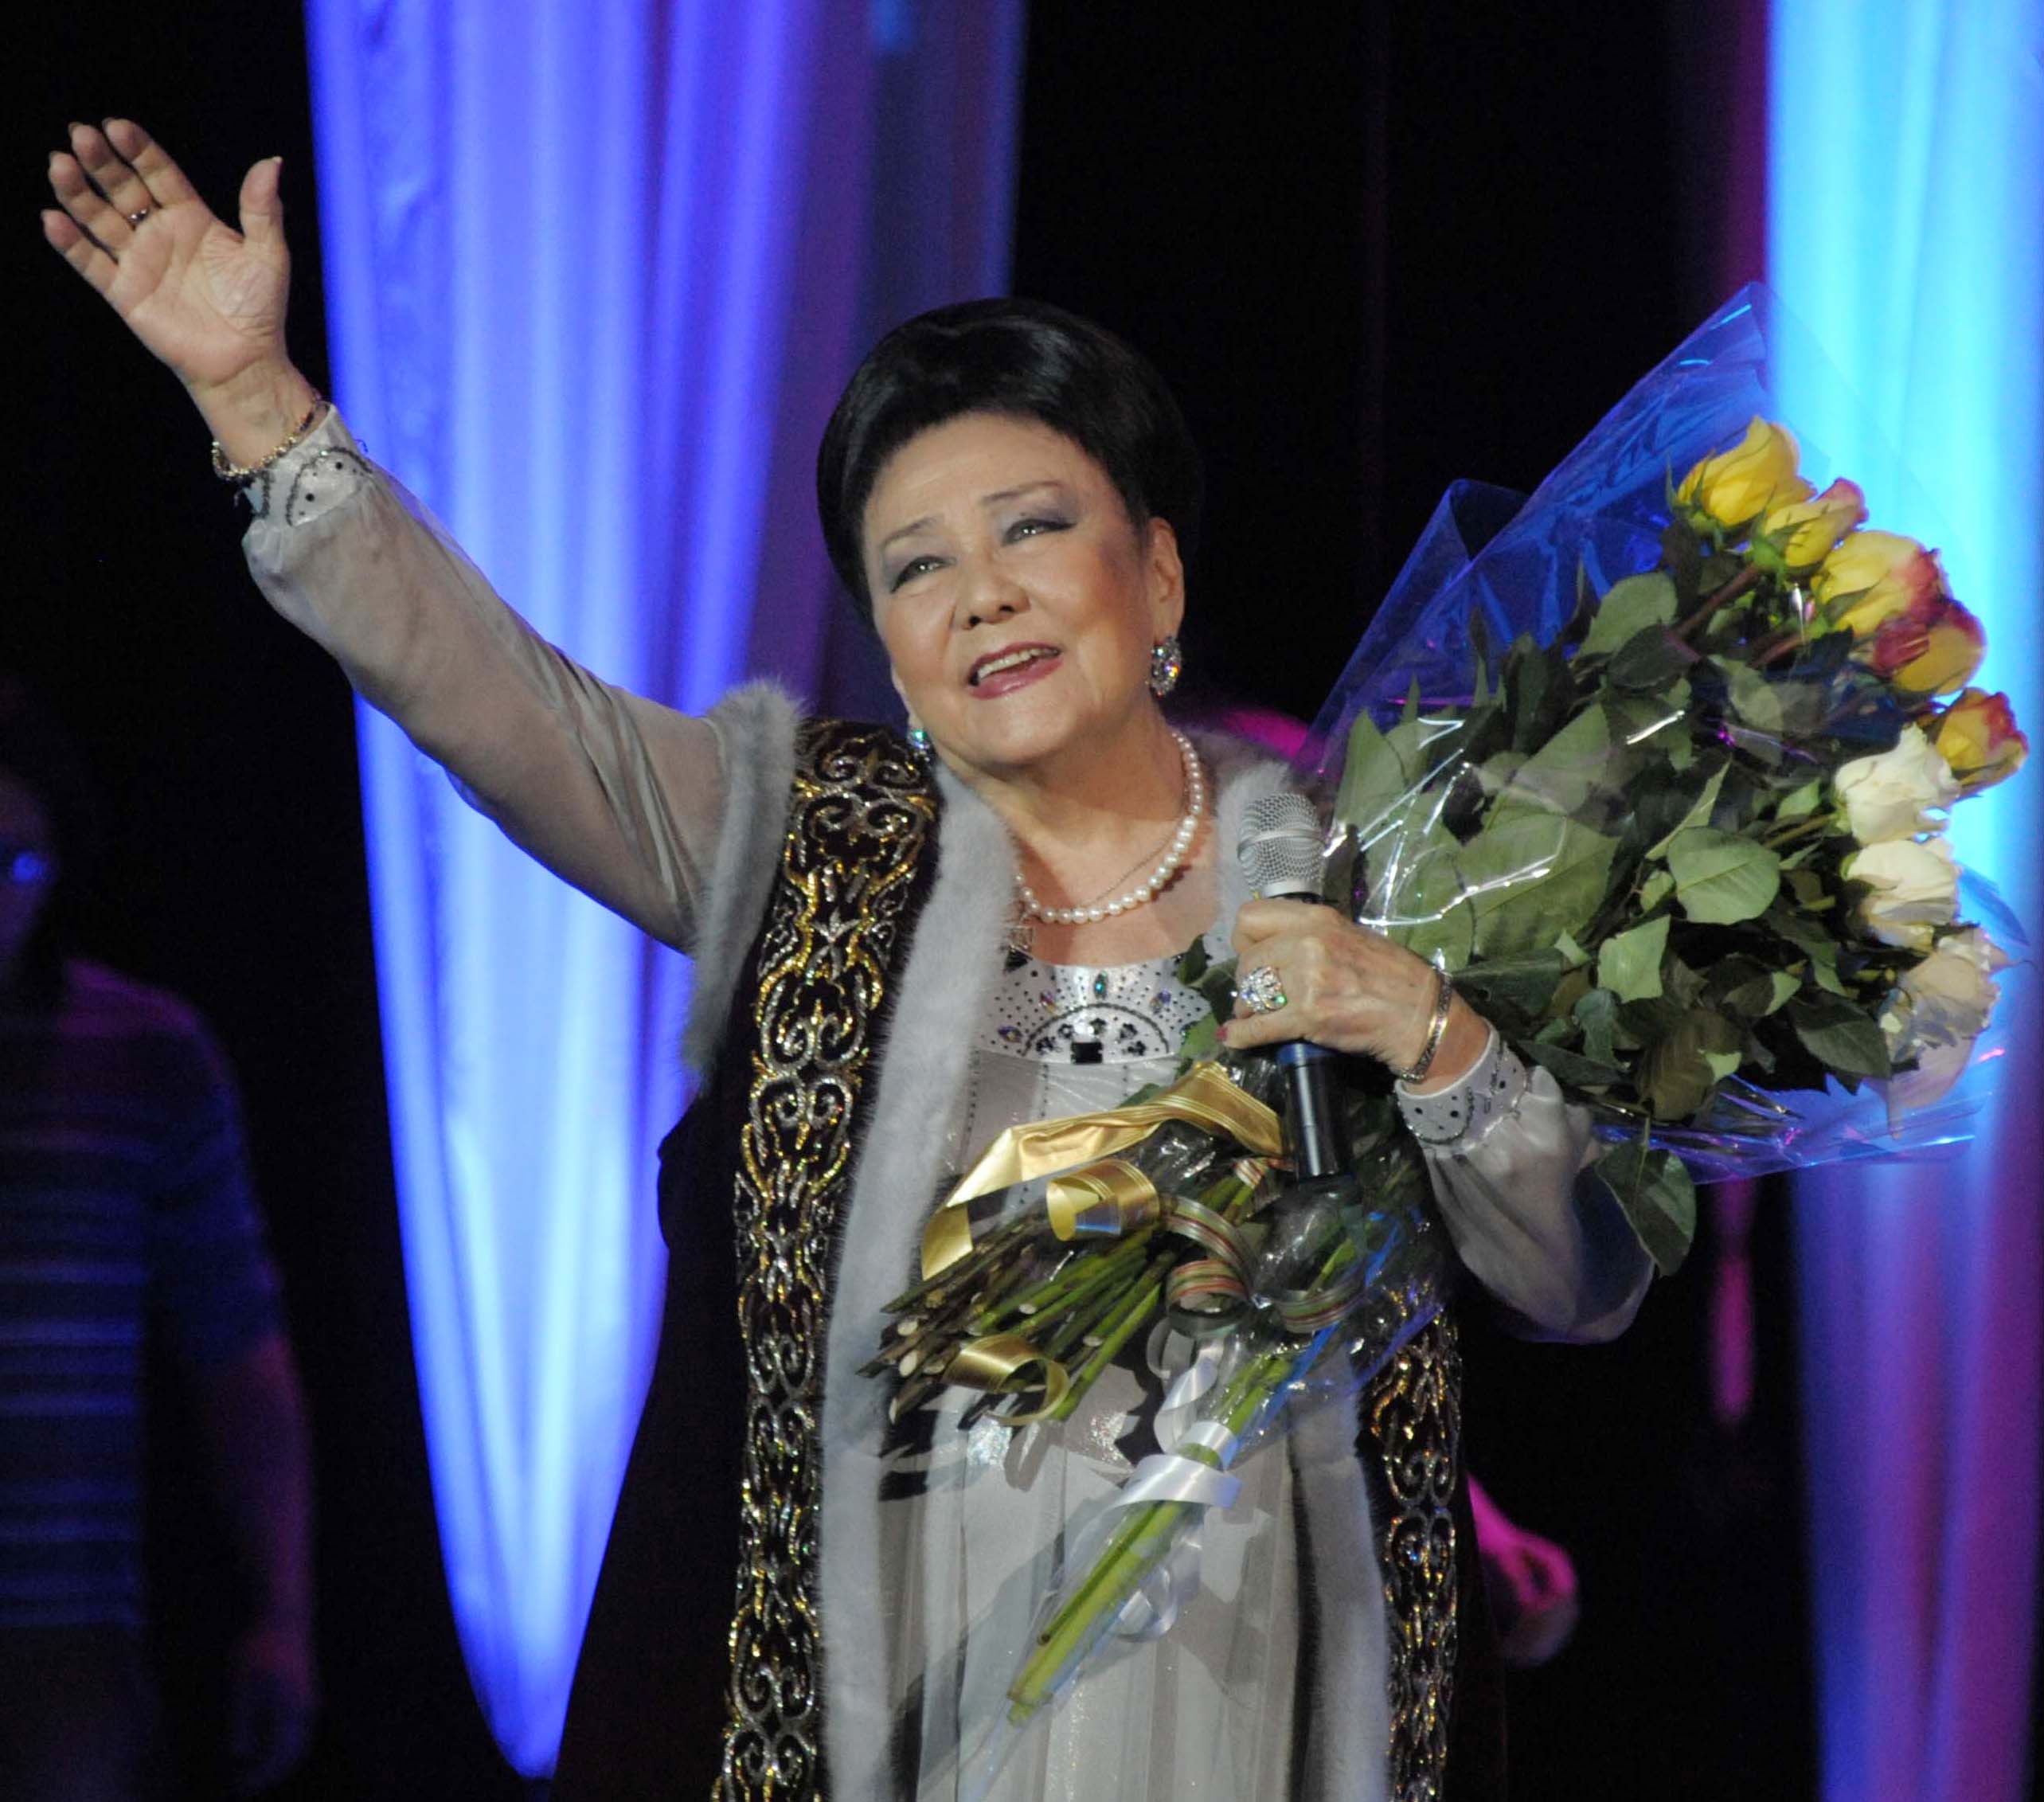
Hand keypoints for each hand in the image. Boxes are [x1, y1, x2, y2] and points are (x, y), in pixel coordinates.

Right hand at [42, 120, 311, 454]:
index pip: (159, 174)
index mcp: (192, 218)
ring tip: (60, 165)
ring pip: (99, 219)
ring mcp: (138, 262)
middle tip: (80, 134)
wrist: (245, 363)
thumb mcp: (268, 255)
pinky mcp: (123, 292)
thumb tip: (272, 162)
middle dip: (101, 162)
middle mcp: (160, 234)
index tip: (117, 126)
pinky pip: (90, 263)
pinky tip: (53, 219)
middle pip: (123, 189)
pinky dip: (70, 242)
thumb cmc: (259, 309)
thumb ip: (263, 209)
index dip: (138, 150)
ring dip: (77, 193)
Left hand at [225, 1616, 317, 1796]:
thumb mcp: (242, 1686)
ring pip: (296, 1742)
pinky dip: (279, 1743)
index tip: (239, 1790)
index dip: (259, 1777)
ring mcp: (309, 1700)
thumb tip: (240, 1753)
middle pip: (292, 1754)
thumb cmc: (260, 1649)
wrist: (285, 1615)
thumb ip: (242, 1722)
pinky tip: (260, 1742)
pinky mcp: (305, 1692)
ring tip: (250, 1768)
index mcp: (292, 1712)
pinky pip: (296, 1729)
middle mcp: (306, 1711)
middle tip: (243, 1786)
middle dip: (269, 1773)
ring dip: (275, 1759)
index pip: (277, 1757)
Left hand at [1219, 898, 1487, 1089]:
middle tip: (1261, 994)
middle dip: (1248, 981)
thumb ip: (1310, 935)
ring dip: (1248, 1009)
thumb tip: (1273, 945)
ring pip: (1250, 994)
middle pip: (1247, 961)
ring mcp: (1307, 979)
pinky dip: (1241, 1036)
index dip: (1245, 940)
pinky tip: (1235, 1038)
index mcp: (1317, 919)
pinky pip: (1257, 1028)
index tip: (1255, 955)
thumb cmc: (1390, 976)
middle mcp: (1308, 943)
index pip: (1250, 918)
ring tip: (1258, 1016)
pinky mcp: (1308, 1016)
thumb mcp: (1350, 936)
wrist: (1419, 1015)